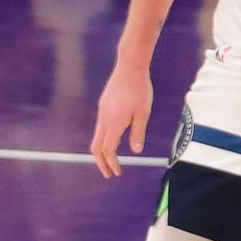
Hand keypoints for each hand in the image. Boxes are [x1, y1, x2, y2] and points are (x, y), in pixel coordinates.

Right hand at [90, 61, 151, 179]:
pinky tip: (112, 141)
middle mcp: (103, 119)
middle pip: (96, 147)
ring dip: (101, 151)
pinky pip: (99, 127)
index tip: (117, 172)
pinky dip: (103, 139)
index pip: (108, 150)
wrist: (129, 67)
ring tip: (110, 160)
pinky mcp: (103, 106)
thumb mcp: (143, 113)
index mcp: (114, 123)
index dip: (111, 163)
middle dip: (101, 162)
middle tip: (108, 173)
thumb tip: (136, 151)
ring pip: (96, 137)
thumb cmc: (140, 90)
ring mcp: (102, 112)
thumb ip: (138, 132)